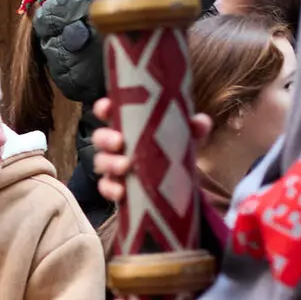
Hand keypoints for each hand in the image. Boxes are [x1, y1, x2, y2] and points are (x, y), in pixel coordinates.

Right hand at [92, 98, 210, 204]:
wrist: (177, 185)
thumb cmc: (172, 150)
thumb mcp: (184, 137)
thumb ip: (193, 128)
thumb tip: (200, 123)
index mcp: (128, 125)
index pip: (109, 112)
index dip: (104, 108)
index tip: (107, 107)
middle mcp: (116, 144)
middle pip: (100, 137)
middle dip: (106, 138)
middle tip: (119, 142)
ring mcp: (114, 166)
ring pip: (101, 162)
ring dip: (109, 163)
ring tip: (124, 167)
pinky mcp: (116, 187)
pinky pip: (106, 188)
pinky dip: (111, 189)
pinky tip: (121, 192)